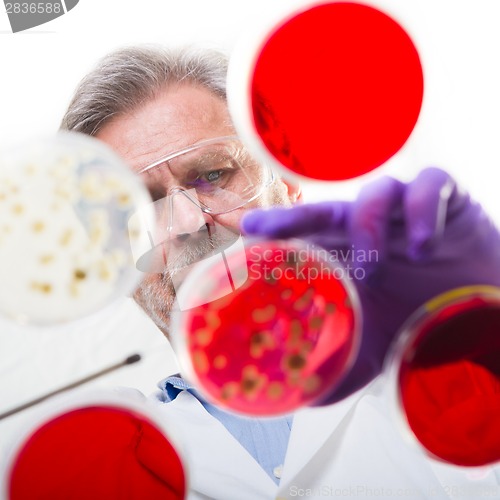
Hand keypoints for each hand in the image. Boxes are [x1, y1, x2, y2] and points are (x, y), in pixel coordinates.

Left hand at [242, 168, 499, 401]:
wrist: (483, 314)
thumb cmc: (417, 321)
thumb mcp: (373, 350)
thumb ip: (339, 367)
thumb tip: (300, 399)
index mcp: (346, 254)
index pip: (302, 236)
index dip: (273, 235)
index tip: (244, 238)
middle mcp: (367, 227)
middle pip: (322, 210)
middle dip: (291, 216)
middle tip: (263, 227)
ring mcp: (403, 210)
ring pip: (376, 194)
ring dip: (369, 228)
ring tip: (378, 269)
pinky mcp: (447, 200)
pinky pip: (431, 186)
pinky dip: (422, 211)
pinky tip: (422, 246)